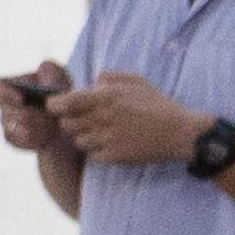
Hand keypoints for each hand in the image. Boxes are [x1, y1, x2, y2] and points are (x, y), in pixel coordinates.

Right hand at [0, 59, 79, 154]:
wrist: (66, 121)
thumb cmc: (59, 95)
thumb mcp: (62, 79)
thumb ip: (53, 70)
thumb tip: (43, 68)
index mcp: (9, 85)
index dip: (3, 92)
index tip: (20, 98)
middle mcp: (3, 105)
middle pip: (6, 111)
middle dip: (27, 114)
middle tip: (48, 116)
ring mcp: (7, 124)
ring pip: (12, 128)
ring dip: (34, 127)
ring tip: (51, 127)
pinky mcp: (13, 140)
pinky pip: (17, 142)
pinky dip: (33, 140)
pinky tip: (46, 137)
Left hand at [45, 69, 208, 165]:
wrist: (179, 132)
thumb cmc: (157, 105)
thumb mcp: (136, 81)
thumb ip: (109, 78)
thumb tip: (91, 83)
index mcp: (107, 97)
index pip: (66, 102)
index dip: (54, 105)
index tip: (55, 105)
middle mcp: (104, 118)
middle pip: (67, 124)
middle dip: (70, 121)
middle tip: (83, 119)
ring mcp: (109, 139)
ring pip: (78, 140)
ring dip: (85, 136)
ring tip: (102, 131)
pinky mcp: (115, 157)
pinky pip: (92, 155)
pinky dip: (97, 151)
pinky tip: (112, 144)